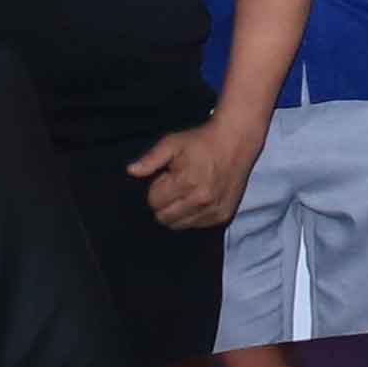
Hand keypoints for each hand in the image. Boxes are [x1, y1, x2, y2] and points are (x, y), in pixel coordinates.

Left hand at [126, 109, 271, 230]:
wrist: (236, 141)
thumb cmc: (201, 141)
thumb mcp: (172, 143)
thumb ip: (150, 159)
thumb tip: (131, 171)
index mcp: (187, 182)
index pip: (154, 201)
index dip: (157, 188)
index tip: (168, 176)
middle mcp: (201, 201)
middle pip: (164, 218)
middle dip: (164, 202)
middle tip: (176, 184)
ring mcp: (214, 210)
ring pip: (179, 225)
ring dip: (178, 211)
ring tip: (188, 190)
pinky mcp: (223, 216)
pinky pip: (196, 225)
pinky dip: (193, 215)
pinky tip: (200, 197)